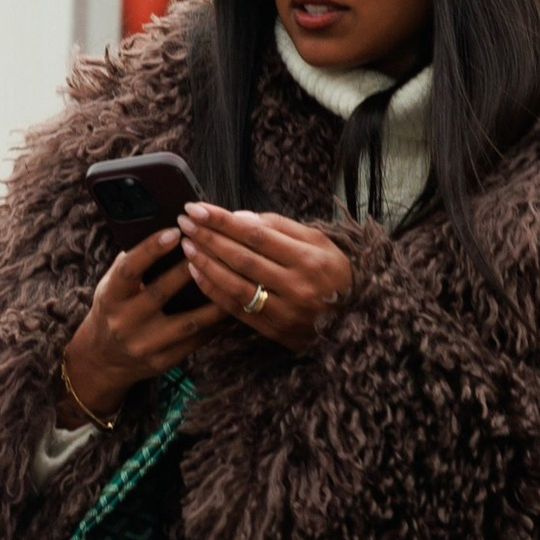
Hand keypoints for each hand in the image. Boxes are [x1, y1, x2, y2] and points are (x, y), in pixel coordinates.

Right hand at [57, 233, 226, 424]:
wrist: (103, 359)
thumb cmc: (114, 309)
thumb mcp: (111, 286)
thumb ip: (133, 263)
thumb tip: (168, 233)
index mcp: (110, 297)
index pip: (129, 269)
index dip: (151, 249)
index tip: (175, 231)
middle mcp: (124, 322)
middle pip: (161, 293)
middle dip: (189, 269)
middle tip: (213, 248)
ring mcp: (144, 345)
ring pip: (188, 322)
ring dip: (214, 301)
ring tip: (234, 281)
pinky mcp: (162, 361)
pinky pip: (195, 341)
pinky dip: (216, 325)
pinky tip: (231, 308)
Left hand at [176, 204, 355, 353]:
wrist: (355, 322)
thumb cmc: (334, 274)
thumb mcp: (320, 242)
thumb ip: (281, 227)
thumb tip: (240, 217)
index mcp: (310, 258)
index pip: (256, 234)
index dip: (223, 220)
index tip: (197, 208)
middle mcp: (296, 285)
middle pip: (242, 257)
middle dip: (208, 237)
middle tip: (184, 221)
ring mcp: (283, 311)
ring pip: (235, 284)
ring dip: (205, 262)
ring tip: (185, 244)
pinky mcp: (273, 330)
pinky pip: (235, 308)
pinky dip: (212, 289)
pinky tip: (196, 271)